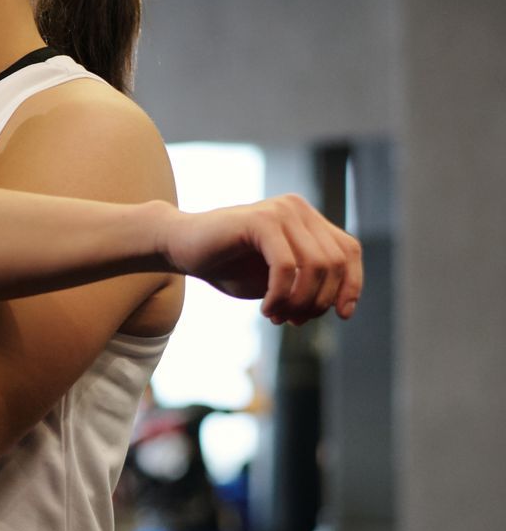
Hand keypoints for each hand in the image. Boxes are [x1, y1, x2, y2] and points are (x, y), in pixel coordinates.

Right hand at [163, 195, 362, 323]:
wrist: (178, 247)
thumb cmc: (225, 265)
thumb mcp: (274, 279)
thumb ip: (306, 283)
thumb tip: (339, 306)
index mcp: (306, 219)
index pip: (349, 251)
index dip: (352, 284)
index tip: (342, 315)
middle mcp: (298, 209)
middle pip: (336, 262)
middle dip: (320, 300)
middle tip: (295, 321)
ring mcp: (281, 211)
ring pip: (316, 266)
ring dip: (300, 301)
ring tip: (279, 317)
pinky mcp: (261, 220)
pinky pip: (286, 266)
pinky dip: (281, 295)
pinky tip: (266, 310)